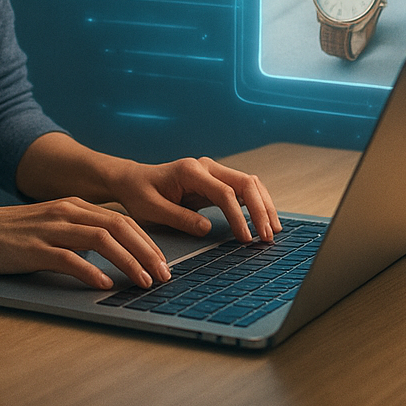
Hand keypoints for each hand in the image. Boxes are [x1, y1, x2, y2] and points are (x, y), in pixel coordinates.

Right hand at [0, 198, 169, 290]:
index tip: (163, 262)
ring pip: (101, 240)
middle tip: (165, 275)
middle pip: (119, 227)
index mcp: (76, 206)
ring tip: (143, 281)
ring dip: (128, 262)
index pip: (123, 220)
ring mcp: (52, 229)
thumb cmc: (17, 233)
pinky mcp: (35, 248)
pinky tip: (104, 285)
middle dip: (147, 252)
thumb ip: (82, 232)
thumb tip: (115, 253)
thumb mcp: (55, 224)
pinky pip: (69, 258)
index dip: (147, 241)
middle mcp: (68, 212)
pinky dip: (90, 271)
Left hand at [106, 157, 281, 244]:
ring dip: (264, 205)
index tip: (246, 239)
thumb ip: (179, 218)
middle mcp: (206, 167)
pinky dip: (256, 203)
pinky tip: (263, 220)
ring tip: (272, 230)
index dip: (239, 216)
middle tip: (267, 236)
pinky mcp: (216, 181)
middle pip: (245, 183)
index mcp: (190, 171)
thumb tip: (207, 228)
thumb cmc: (140, 194)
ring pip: (249, 183)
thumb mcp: (152, 210)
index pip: (224, 192)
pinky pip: (243, 190)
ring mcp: (213, 172)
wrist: (133, 180)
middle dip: (260, 209)